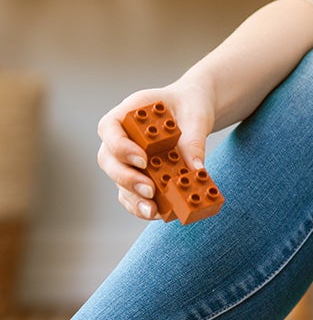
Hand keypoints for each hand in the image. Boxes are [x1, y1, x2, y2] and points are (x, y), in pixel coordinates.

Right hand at [97, 80, 216, 221]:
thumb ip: (194, 141)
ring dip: (133, 198)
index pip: (109, 128)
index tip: (142, 160)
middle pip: (109, 160)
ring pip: (118, 181)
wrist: (193, 111)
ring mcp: (125, 158)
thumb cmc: (189, 107)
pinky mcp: (137, 175)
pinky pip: (131, 193)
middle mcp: (120, 137)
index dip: (120, 147)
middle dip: (127, 178)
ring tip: (153, 210)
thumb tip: (196, 170)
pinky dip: (141, 204)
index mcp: (127, 113)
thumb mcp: (196, 117)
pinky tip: (159, 213)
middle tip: (149, 190)